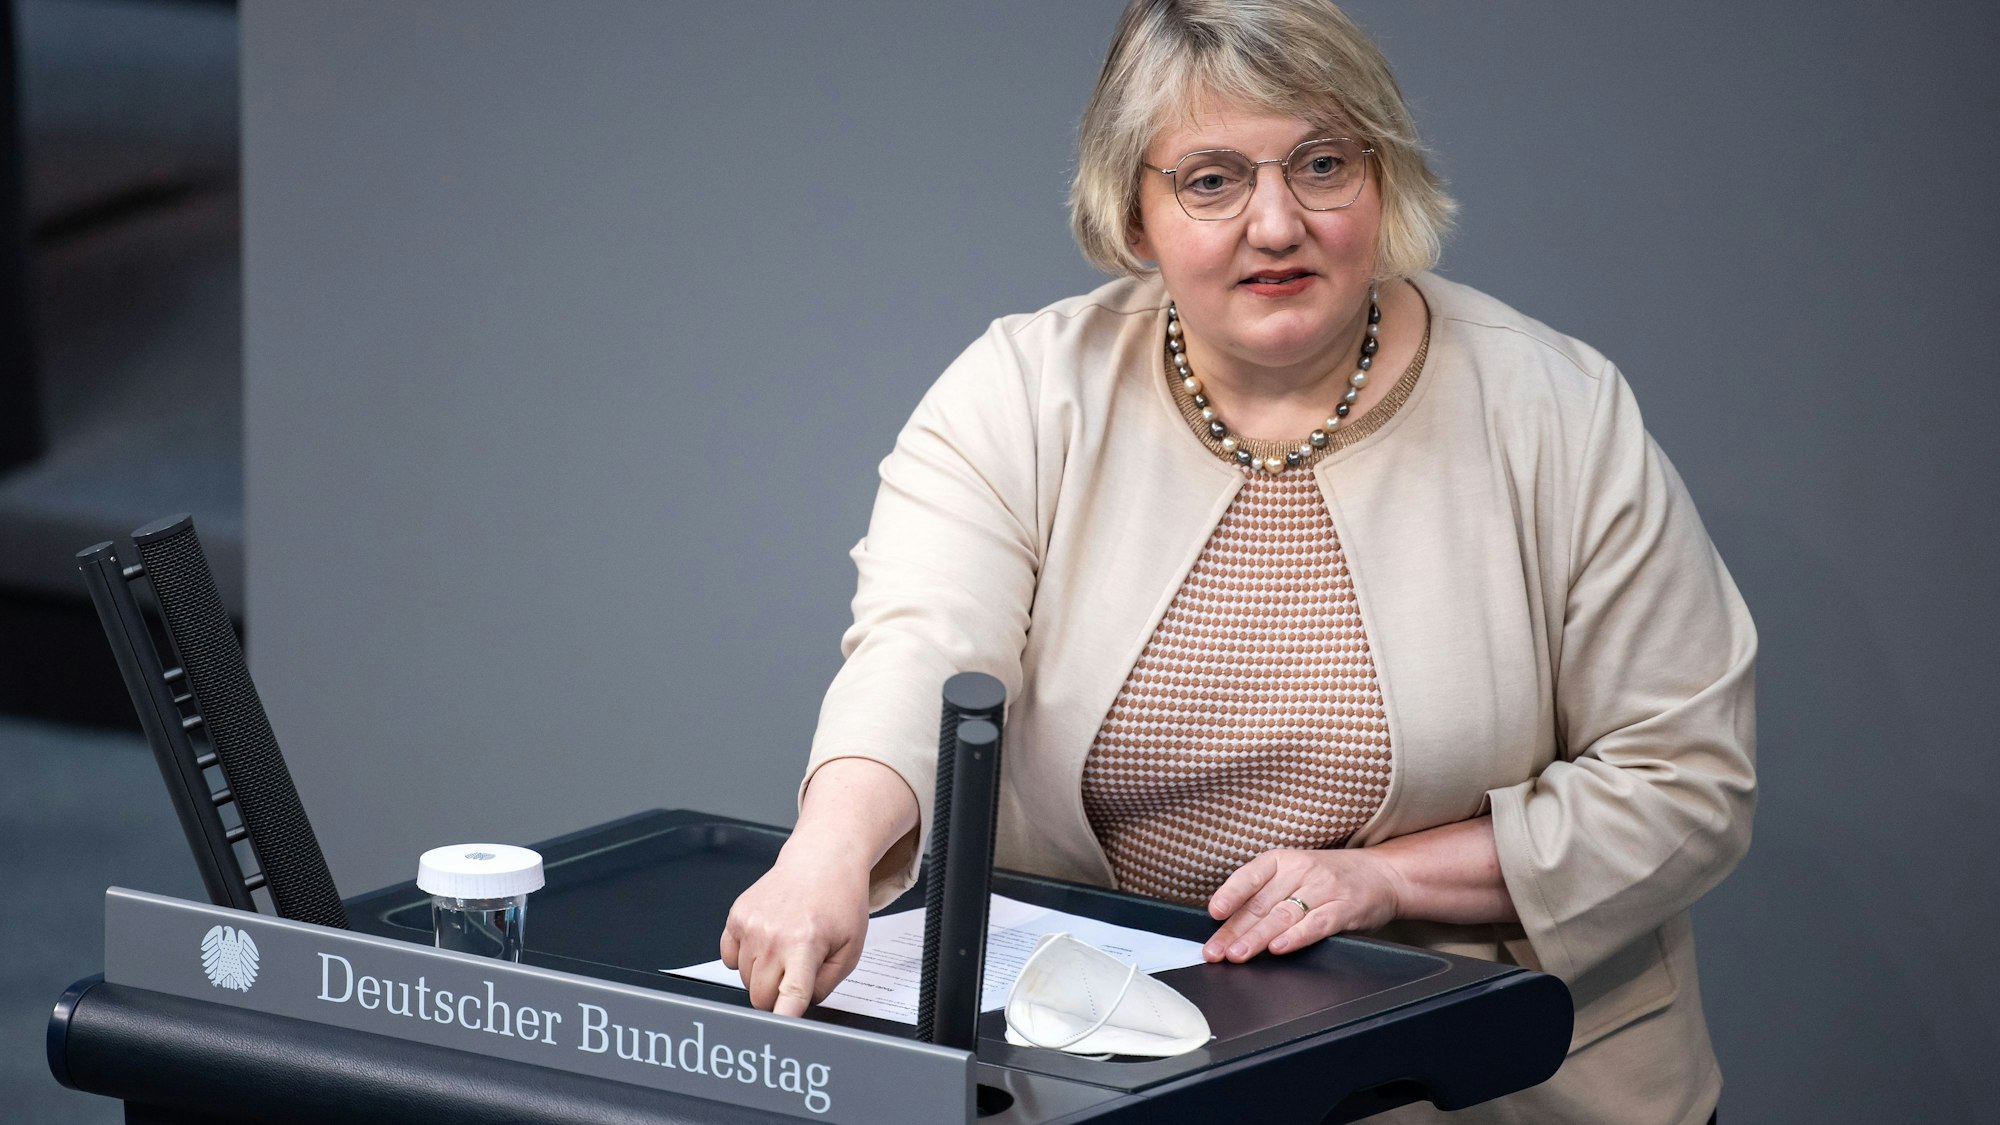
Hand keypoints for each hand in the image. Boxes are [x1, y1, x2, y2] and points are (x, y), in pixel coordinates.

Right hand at [719, 846, 870, 1016]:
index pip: (788, 996)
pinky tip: (767, 941)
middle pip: (760, 997)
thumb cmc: (839, 902)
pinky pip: (729, 958)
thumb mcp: (850, 949)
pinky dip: (744, 958)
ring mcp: (750, 925)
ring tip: (786, 948)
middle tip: (795, 974)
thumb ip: (826, 985)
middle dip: (776, 996)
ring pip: (744, 980)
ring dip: (762, 975)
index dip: (783, 1021)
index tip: (780, 1036)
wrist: (822, 860)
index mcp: (805, 944)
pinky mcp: (736, 916)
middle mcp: (773, 935)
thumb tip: (802, 1006)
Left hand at [1202, 847, 1403, 962]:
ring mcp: (1324, 889)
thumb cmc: (1331, 877)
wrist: (1384, 874)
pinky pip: (1316, 924)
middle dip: (1234, 931)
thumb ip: (1267, 895)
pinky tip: (1278, 948)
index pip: (1250, 876)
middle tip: (1215, 951)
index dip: (1230, 894)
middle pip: (1261, 904)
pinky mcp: (1344, 909)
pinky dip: (1295, 937)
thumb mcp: (1296, 874)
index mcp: (1283, 860)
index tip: (1214, 913)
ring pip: (1283, 916)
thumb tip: (1230, 924)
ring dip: (1257, 938)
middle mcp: (1302, 871)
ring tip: (1237, 955)